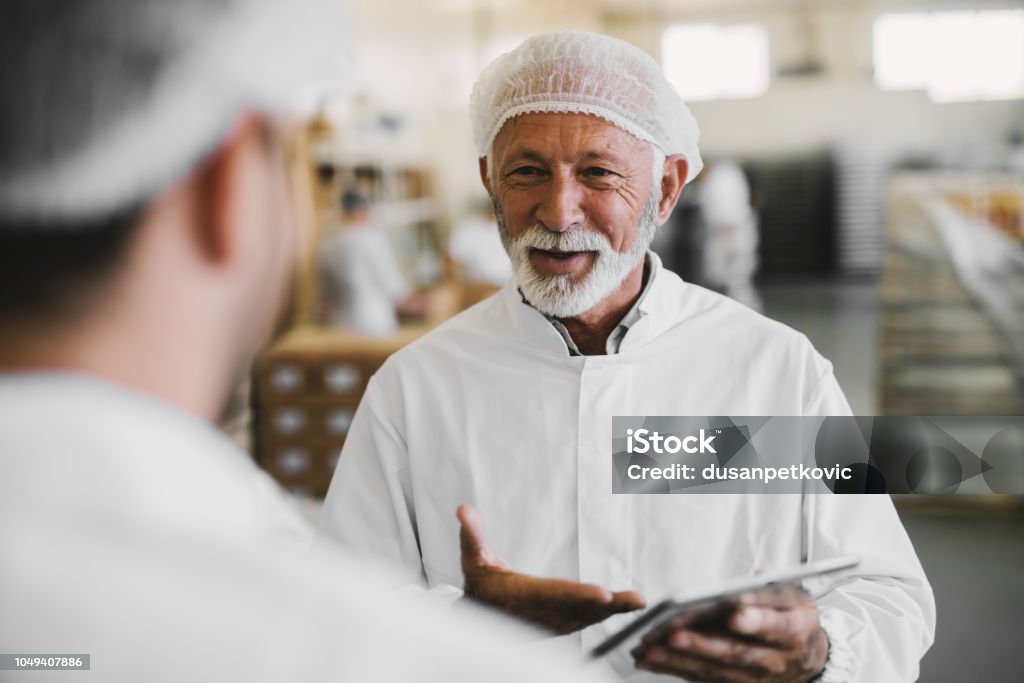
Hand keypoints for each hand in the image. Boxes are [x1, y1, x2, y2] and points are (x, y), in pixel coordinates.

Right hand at [457, 504, 644, 633]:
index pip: (554, 595)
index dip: (579, 596)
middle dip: (608, 606)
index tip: (603, 594)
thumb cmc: (480, 584)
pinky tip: (630, 605)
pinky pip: (589, 618)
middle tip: (635, 600)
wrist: (482, 617)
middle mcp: (541, 613)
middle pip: (579, 609)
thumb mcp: (472, 557)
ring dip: (615, 610)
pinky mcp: (562, 623)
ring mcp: (553, 622)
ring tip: (638, 602)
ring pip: (588, 616)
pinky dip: (611, 612)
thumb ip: (471, 534)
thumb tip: (464, 510)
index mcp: (521, 596)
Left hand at [631, 585, 828, 682]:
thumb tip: (748, 581)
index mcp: (794, 630)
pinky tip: (650, 659)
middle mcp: (774, 659)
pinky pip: (702, 677)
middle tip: (674, 634)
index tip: (734, 615)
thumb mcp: (793, 596)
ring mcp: (754, 676)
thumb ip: (768, 589)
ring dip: (678, 660)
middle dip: (702, 644)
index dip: (755, 621)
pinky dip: (673, 668)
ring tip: (650, 648)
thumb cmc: (793, 617)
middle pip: (736, 652)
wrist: (807, 657)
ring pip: (713, 669)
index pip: (774, 626)